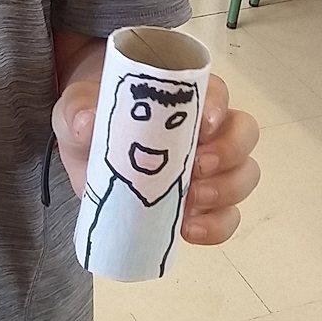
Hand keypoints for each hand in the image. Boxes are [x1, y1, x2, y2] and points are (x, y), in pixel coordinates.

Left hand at [52, 72, 259, 244]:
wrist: (85, 157)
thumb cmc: (92, 121)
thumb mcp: (77, 109)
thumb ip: (79, 109)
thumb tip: (86, 122)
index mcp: (181, 97)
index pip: (215, 92)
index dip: (218, 106)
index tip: (204, 124)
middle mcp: (206, 129)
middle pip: (244, 133)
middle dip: (229, 152)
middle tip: (197, 167)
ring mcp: (209, 169)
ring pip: (244, 174)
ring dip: (227, 190)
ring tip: (192, 201)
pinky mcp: (202, 204)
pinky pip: (228, 216)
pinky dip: (217, 225)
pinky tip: (190, 228)